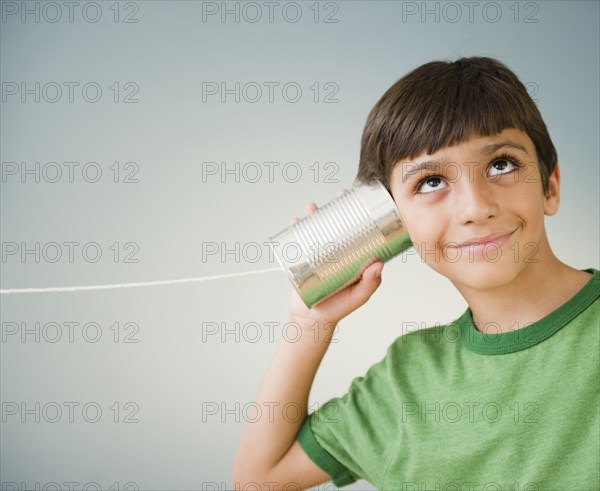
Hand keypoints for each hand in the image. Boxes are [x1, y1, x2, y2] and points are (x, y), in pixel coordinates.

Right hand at [287, 189, 383, 325]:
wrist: (312, 319)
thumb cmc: (339, 308)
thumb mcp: (358, 296)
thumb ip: (370, 283)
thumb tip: (379, 264)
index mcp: (351, 256)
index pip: (358, 230)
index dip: (360, 214)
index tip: (362, 200)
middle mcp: (335, 251)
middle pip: (336, 224)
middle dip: (337, 207)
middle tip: (339, 196)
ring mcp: (317, 253)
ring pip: (316, 228)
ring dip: (314, 214)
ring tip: (312, 208)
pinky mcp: (302, 259)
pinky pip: (298, 241)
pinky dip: (295, 229)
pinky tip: (295, 222)